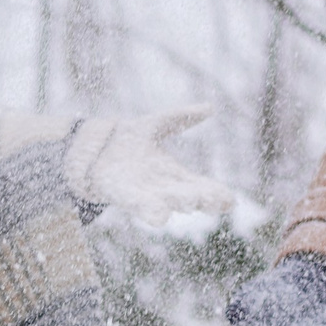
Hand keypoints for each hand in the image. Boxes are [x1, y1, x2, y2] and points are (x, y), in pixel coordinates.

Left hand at [66, 107, 235, 227]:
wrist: (94, 148)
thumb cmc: (128, 140)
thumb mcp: (158, 124)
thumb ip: (182, 117)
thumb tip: (211, 108)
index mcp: (176, 175)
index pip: (202, 187)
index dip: (216, 194)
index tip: (231, 200)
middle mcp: (164, 188)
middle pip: (189, 197)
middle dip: (202, 199)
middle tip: (219, 202)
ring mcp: (145, 194)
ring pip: (166, 203)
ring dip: (177, 204)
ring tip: (189, 205)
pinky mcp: (125, 197)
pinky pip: (139, 206)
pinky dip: (150, 211)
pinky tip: (160, 218)